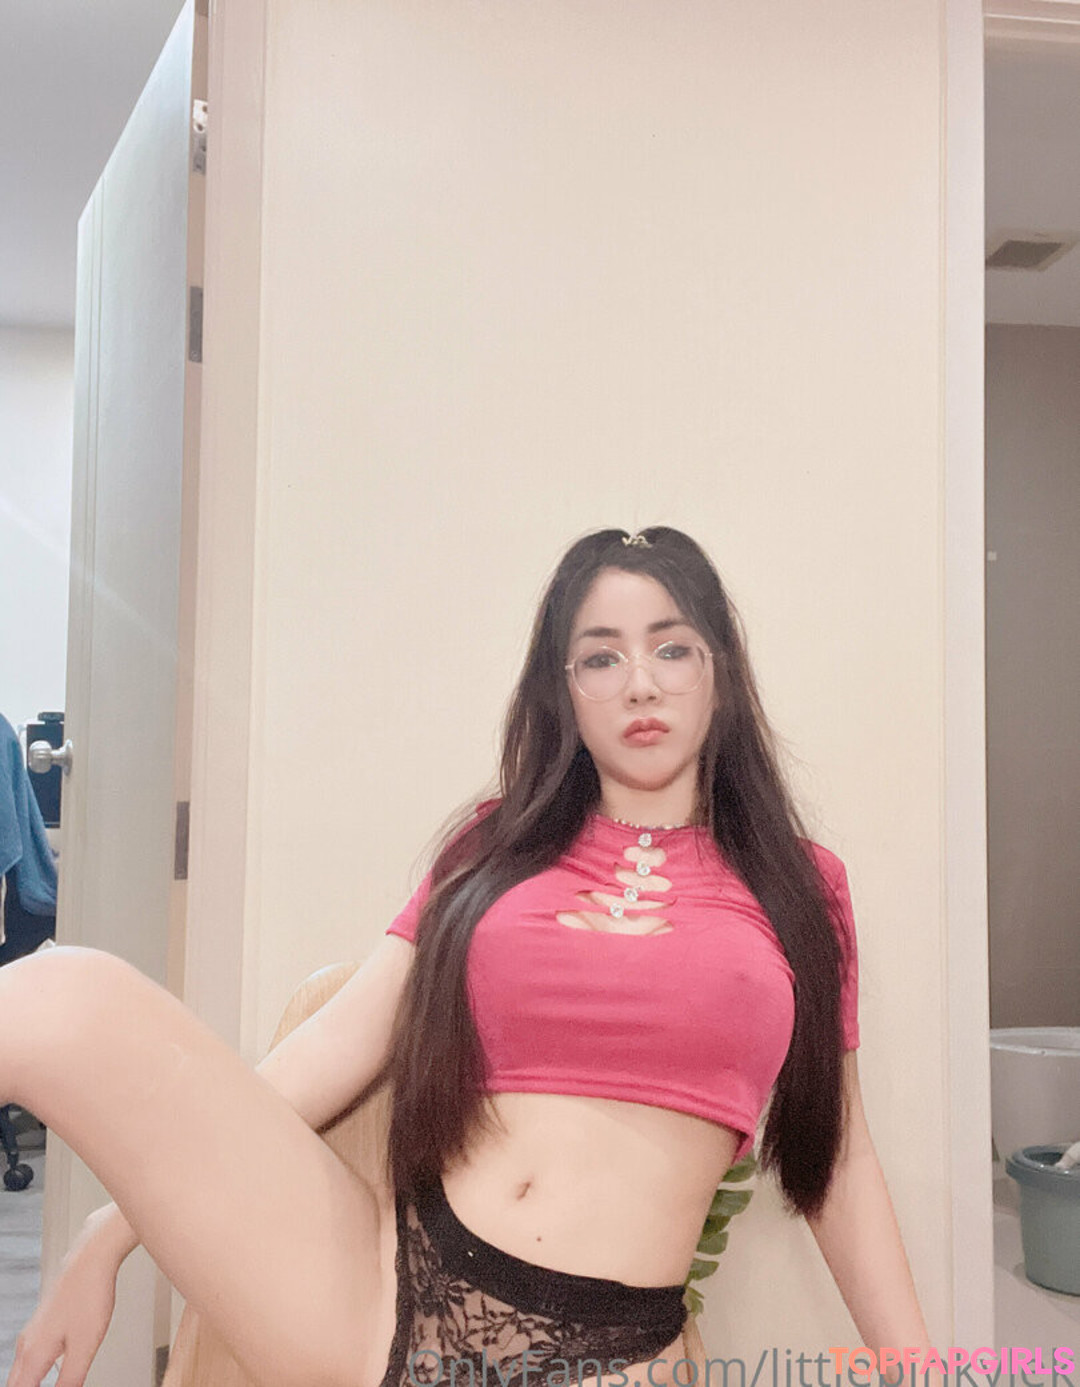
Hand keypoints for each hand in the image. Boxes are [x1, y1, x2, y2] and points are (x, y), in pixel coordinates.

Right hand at [6, 1209, 121, 1386]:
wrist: (91, 1259)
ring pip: (19, 1372)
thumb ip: (70, 1380)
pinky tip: (43, 1375)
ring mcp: (32, 1333)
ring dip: (25, 1385)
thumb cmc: (89, 1296)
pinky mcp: (42, 1325)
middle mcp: (27, 1345)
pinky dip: (31, 1374)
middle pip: (15, 1385)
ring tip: (41, 1386)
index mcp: (34, 1355)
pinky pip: (28, 1358)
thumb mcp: (85, 1347)